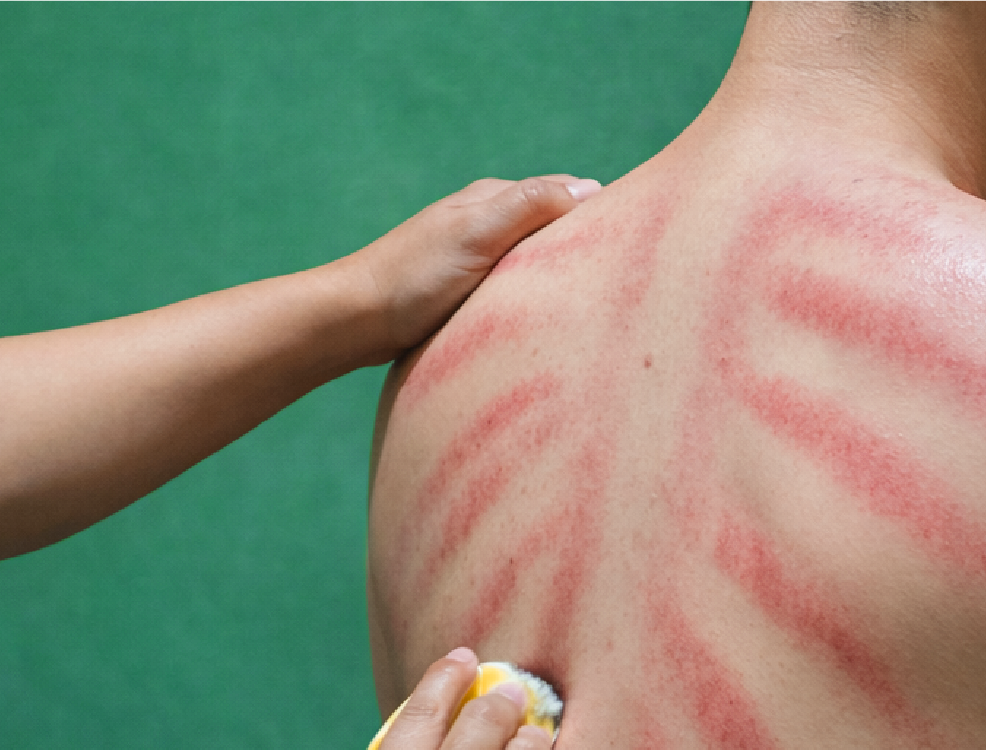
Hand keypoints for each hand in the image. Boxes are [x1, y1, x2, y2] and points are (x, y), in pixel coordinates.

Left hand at [335, 175, 602, 362]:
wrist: (352, 322)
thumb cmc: (413, 279)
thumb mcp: (477, 234)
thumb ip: (531, 206)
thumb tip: (593, 189)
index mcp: (494, 200)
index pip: (565, 197)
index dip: (599, 217)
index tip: (633, 245)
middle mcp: (485, 225)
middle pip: (550, 231)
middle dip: (581, 250)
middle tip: (620, 285)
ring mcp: (473, 261)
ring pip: (531, 265)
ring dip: (555, 280)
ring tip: (586, 307)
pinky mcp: (460, 296)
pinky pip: (510, 293)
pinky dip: (531, 302)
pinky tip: (539, 324)